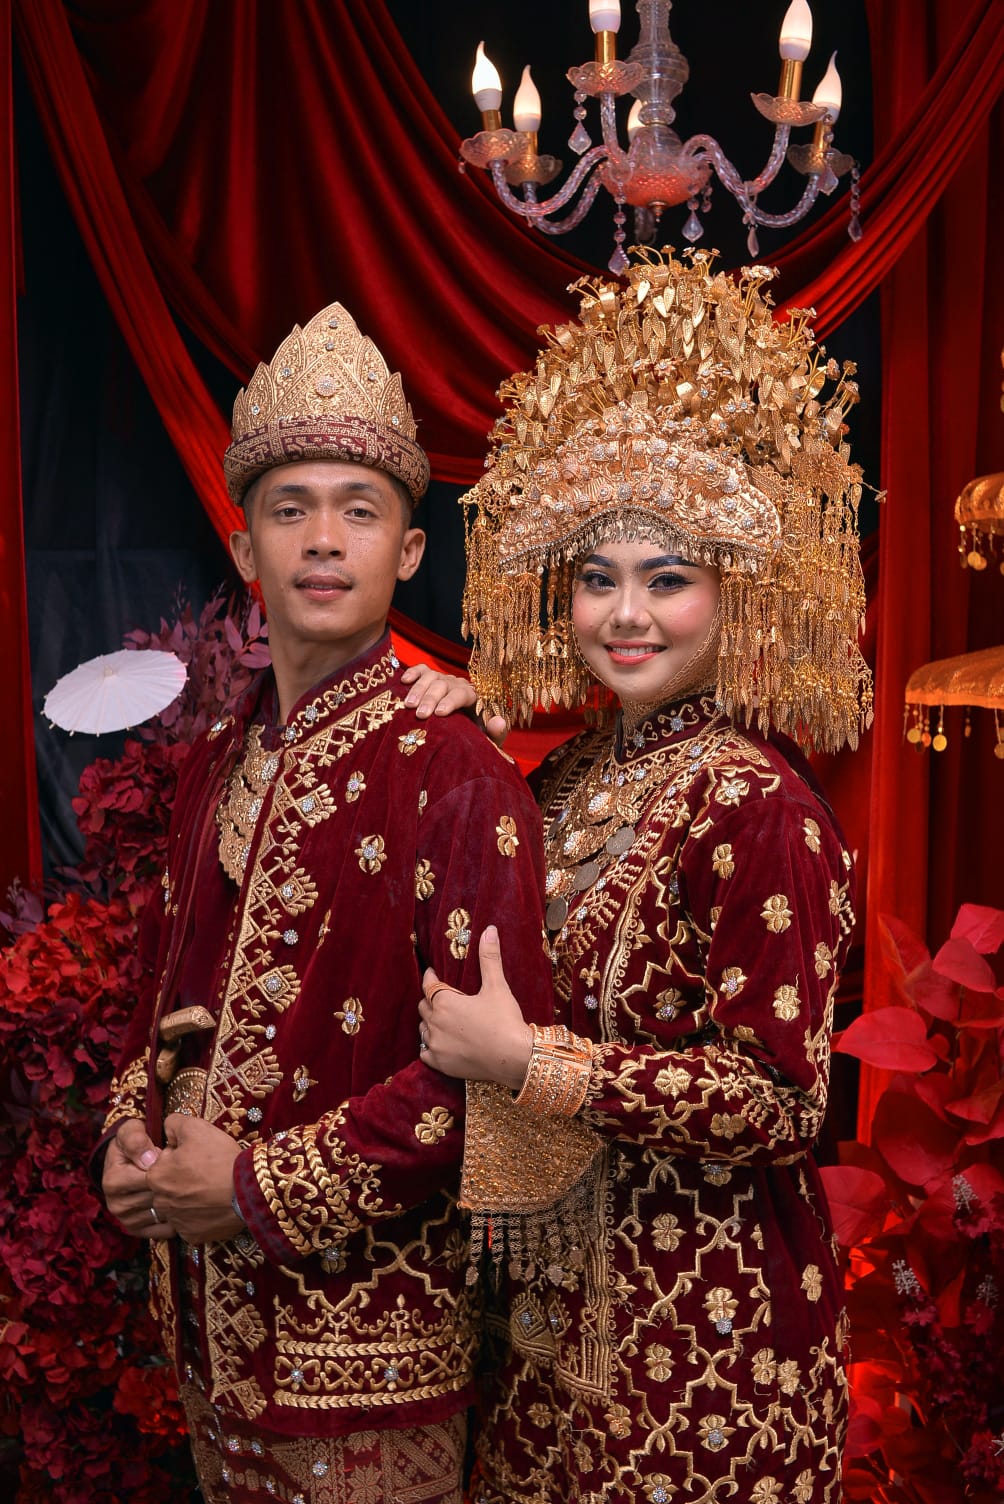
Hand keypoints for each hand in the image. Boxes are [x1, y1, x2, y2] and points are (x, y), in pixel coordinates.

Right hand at [102, 1118, 173, 1239]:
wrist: (128, 1160)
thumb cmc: (133, 1143)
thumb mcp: (131, 1131)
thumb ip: (137, 1138)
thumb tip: (149, 1160)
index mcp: (113, 1180)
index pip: (150, 1178)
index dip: (168, 1167)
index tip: (175, 1158)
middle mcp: (115, 1204)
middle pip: (158, 1198)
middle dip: (175, 1185)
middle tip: (186, 1173)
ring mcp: (126, 1220)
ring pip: (163, 1214)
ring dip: (179, 1202)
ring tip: (185, 1186)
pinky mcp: (137, 1231)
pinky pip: (165, 1230)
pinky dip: (178, 1218)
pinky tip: (183, 1204)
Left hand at [146, 1114, 244, 1243]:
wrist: (247, 1189)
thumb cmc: (219, 1157)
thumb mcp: (195, 1127)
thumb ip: (173, 1123)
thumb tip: (167, 1129)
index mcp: (155, 1176)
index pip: (159, 1163)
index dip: (178, 1156)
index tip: (195, 1155)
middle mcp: (160, 1202)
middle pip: (167, 1186)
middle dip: (181, 1178)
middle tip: (204, 1170)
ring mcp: (176, 1222)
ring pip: (178, 1206)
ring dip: (190, 1198)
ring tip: (211, 1187)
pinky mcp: (192, 1235)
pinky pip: (192, 1223)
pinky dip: (201, 1215)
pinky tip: (214, 1204)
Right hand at [400, 662, 508, 745]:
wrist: (460, 734)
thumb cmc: (471, 737)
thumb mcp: (485, 739)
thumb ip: (494, 733)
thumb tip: (499, 722)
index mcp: (474, 697)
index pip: (463, 694)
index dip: (451, 701)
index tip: (439, 713)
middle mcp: (458, 685)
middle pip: (444, 685)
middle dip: (431, 698)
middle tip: (420, 714)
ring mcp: (443, 680)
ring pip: (431, 677)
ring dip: (419, 690)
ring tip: (408, 705)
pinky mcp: (430, 678)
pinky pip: (422, 670)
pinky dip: (413, 673)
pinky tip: (404, 681)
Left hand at [419, 926, 532, 1088]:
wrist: (513, 1058)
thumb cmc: (505, 1020)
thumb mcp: (497, 986)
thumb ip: (489, 958)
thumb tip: (489, 930)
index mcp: (444, 1002)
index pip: (429, 985)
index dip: (430, 977)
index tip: (432, 973)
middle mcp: (434, 1023)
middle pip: (423, 1007)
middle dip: (430, 999)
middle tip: (440, 997)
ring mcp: (435, 1045)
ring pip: (423, 1029)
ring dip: (429, 1022)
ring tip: (440, 1019)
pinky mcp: (440, 1064)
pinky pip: (425, 1052)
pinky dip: (430, 1046)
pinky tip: (439, 1044)